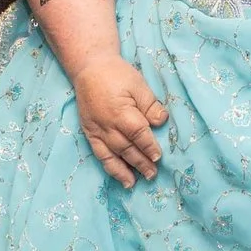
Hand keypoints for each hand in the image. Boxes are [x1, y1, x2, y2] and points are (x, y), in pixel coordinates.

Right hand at [73, 53, 168, 185]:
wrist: (89, 68)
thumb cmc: (117, 74)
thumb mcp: (138, 84)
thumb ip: (150, 105)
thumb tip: (161, 121)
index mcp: (121, 112)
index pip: (139, 134)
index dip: (149, 147)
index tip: (158, 157)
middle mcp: (107, 125)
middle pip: (127, 149)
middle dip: (141, 163)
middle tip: (153, 174)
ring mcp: (96, 131)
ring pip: (112, 156)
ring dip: (125, 171)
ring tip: (136, 182)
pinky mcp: (89, 133)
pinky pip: (100, 154)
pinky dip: (109, 167)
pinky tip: (119, 176)